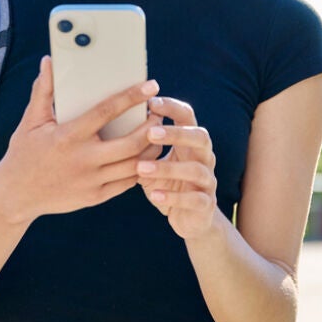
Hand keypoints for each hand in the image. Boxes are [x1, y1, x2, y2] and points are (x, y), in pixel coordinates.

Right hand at [0, 56, 159, 223]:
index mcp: (69, 136)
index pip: (107, 112)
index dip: (131, 97)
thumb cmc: (23, 153)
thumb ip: (43, 91)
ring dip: (151, 149)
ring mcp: (91, 181)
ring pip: (134, 166)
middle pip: (131, 143)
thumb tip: (48, 62)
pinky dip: (140, 168)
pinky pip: (127, 183)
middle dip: (151, 127)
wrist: (15, 196)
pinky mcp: (95, 197)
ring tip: (158, 134)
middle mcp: (83, 160)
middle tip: (159, 113)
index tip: (150, 86)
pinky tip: (146, 156)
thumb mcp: (31, 121)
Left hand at [137, 97, 218, 239]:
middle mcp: (205, 158)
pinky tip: (153, 195)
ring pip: (195, 169)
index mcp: (191, 142)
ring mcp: (208, 181)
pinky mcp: (206, 205)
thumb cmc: (166, 184)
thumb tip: (113, 124)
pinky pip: (194, 199)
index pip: (188, 116)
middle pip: (201, 137)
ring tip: (141, 168)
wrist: (190, 219)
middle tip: (150, 133)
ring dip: (168, 168)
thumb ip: (141, 147)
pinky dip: (173, 197)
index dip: (172, 107)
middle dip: (176, 134)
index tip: (151, 102)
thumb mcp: (153, 163)